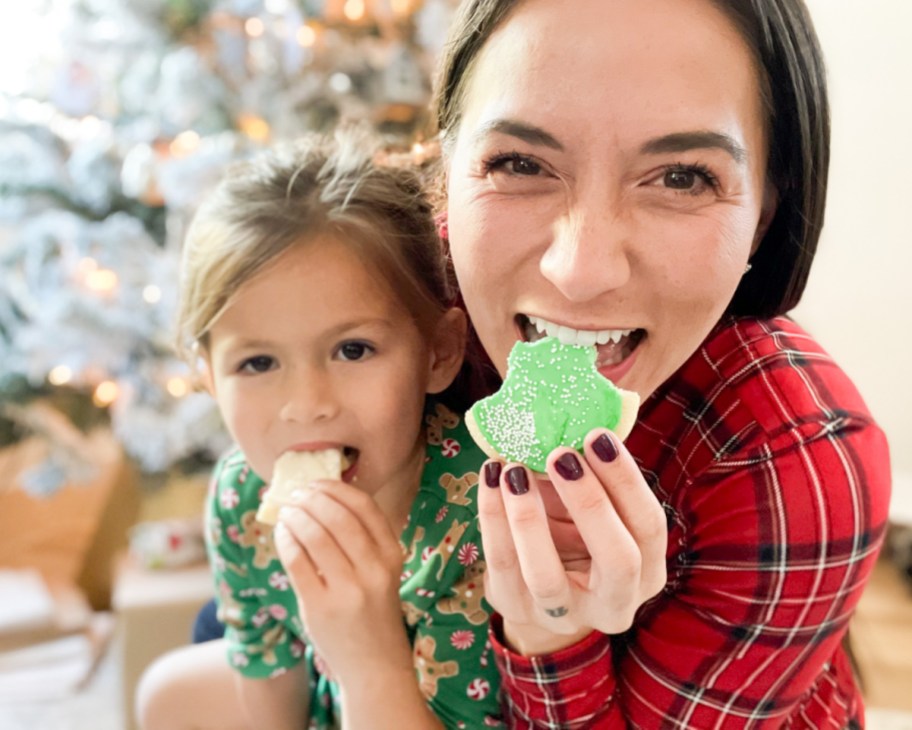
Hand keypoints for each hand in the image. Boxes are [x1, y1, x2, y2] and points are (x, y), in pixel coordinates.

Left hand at [273, 481, 411, 682]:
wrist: (375, 666)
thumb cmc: (373, 613)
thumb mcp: (382, 573)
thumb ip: (362, 541)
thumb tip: (321, 500)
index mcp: (393, 555)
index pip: (364, 506)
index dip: (336, 488)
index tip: (317, 483)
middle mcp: (375, 570)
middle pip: (337, 516)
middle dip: (311, 497)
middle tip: (295, 493)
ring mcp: (348, 590)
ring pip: (315, 536)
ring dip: (295, 515)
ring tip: (286, 510)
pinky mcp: (321, 607)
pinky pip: (297, 561)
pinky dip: (285, 540)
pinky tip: (281, 533)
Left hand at [477, 428, 667, 654]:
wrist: (534, 586)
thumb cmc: (574, 532)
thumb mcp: (593, 507)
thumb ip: (592, 473)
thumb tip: (575, 415)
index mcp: (646, 570)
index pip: (649, 527)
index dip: (626, 481)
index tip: (598, 435)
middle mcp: (616, 602)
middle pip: (617, 559)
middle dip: (591, 502)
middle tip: (563, 453)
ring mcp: (565, 614)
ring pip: (547, 575)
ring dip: (529, 518)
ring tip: (513, 469)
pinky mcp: (517, 609)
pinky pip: (502, 566)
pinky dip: (493, 518)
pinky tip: (490, 477)